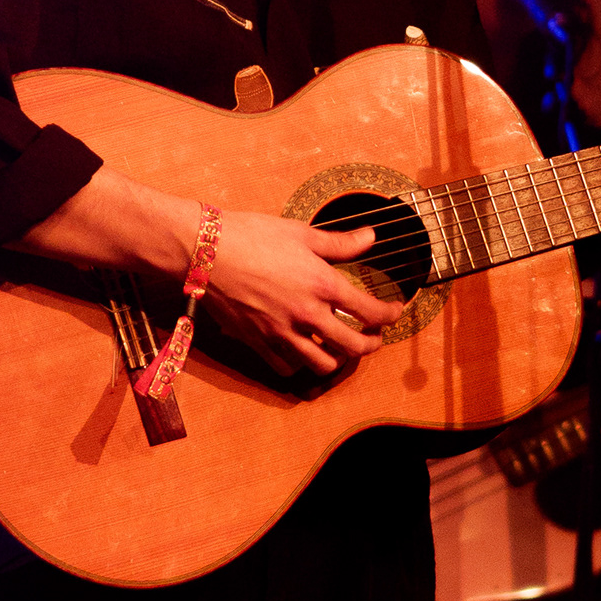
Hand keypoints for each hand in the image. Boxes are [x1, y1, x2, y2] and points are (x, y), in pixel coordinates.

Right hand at [19, 167, 401, 381]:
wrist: (205, 251)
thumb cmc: (251, 235)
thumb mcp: (302, 233)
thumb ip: (341, 242)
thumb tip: (371, 236)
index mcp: (322, 284)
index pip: (370, 311)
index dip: (390, 315)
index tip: (395, 311)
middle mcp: (306, 313)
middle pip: (354, 347)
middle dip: (371, 345)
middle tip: (374, 338)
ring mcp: (281, 332)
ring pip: (322, 363)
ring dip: (338, 359)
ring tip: (341, 349)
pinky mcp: (257, 341)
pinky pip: (285, 367)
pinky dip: (299, 366)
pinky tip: (303, 354)